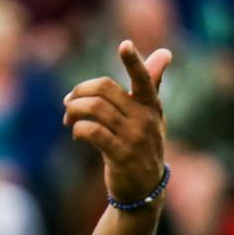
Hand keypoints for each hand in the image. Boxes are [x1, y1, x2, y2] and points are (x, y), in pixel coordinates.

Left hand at [64, 40, 171, 205]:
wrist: (143, 189)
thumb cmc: (142, 145)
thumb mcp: (150, 115)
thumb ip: (152, 84)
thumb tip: (164, 52)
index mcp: (152, 105)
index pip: (144, 79)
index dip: (134, 62)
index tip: (124, 45)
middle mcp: (145, 119)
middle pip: (105, 89)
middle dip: (80, 92)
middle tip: (69, 103)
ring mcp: (134, 138)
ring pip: (95, 109)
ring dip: (74, 111)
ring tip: (69, 120)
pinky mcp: (121, 155)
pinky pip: (92, 132)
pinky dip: (78, 129)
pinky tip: (77, 134)